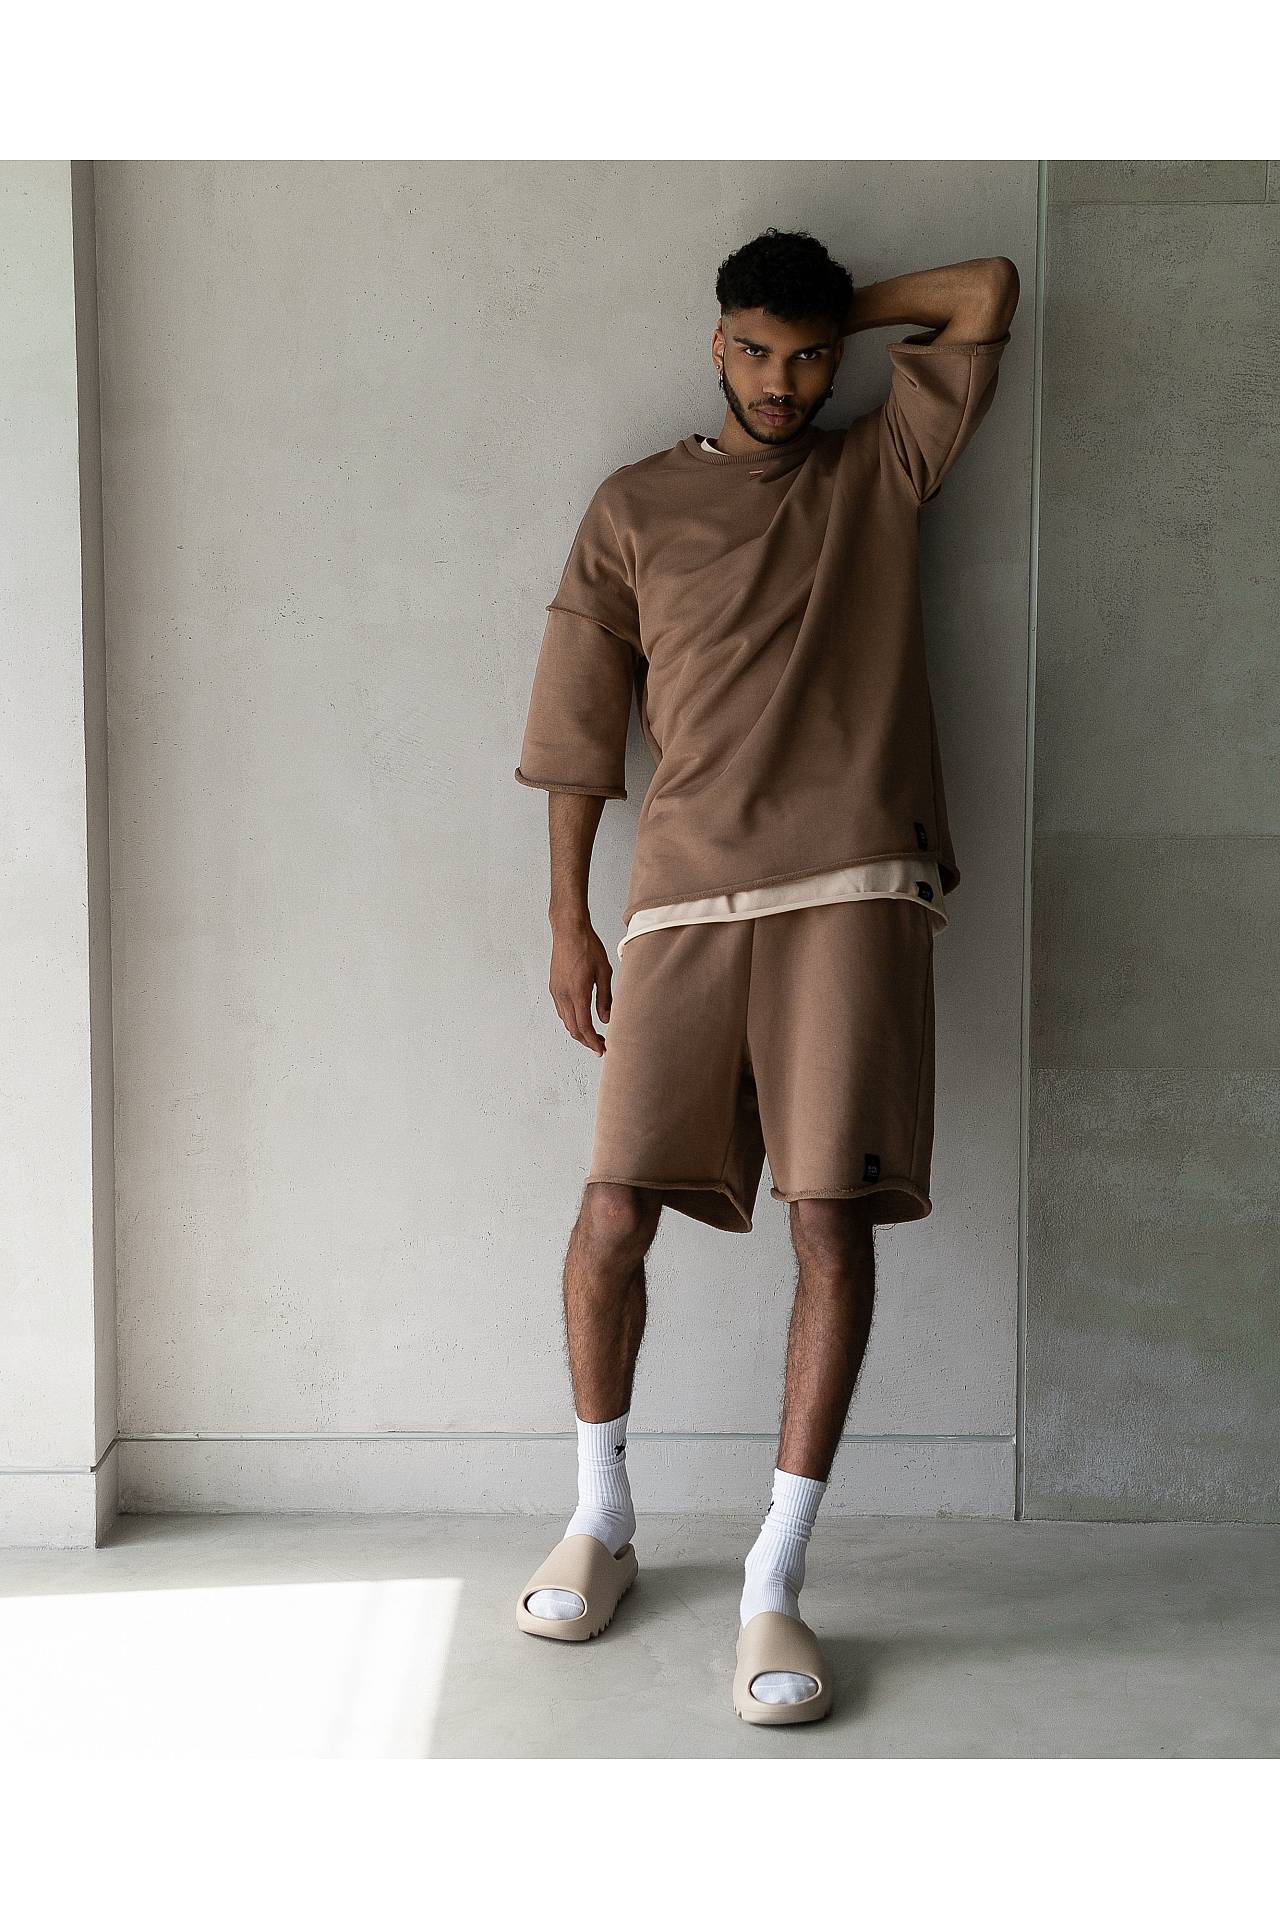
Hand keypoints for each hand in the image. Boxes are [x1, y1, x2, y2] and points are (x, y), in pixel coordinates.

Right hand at [549, 919, 613, 1054]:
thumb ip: (605, 998)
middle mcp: (563, 995)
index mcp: (578, 992)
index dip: (593, 1042)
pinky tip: (582, 1017)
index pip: (584, 1026)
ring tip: (593, 1034)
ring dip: (578, 1031)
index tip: (601, 1050)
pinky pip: (561, 1010)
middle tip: (600, 1045)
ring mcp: (556, 991)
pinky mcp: (554, 987)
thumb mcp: (604, 972)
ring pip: (565, 1021)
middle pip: (573, 1028)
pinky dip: (571, 1020)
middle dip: (586, 1040)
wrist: (569, 930)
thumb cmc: (588, 946)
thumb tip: (606, 1019)